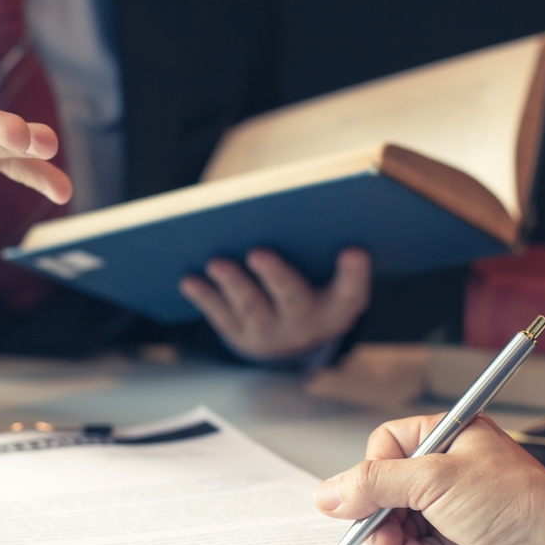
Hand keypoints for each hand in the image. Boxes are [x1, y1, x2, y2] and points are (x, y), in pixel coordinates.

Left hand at [178, 247, 369, 360]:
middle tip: (258, 252)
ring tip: (216, 262)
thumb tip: (293, 203)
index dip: (354, 273)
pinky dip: (205, 297)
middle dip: (276, 276)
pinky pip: (221, 316)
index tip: (355, 250)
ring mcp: (271, 333)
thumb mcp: (329, 277)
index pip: (352, 290)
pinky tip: (189, 280)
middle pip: (293, 299)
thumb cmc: (314, 286)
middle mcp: (307, 323)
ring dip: (233, 284)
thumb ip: (323, 249)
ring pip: (252, 308)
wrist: (292, 340)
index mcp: (338, 305)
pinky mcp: (240, 336)